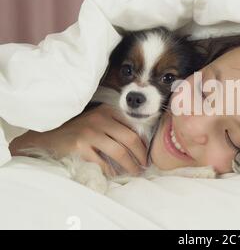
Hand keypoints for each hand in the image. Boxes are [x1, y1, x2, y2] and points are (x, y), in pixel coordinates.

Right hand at [9, 104, 147, 176]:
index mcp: (106, 111)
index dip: (143, 142)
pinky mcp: (79, 146)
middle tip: (144, 166)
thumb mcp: (96, 120)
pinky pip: (102, 162)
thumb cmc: (76, 129)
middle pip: (129, 139)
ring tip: (135, 172)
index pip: (132, 126)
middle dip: (141, 155)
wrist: (47, 136)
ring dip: (130, 165)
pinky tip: (115, 174)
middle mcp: (99, 119)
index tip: (147, 153)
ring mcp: (89, 132)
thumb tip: (139, 143)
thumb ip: (114, 126)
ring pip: (119, 152)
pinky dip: (111, 171)